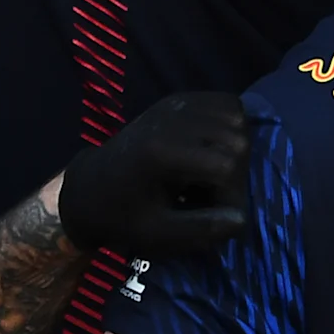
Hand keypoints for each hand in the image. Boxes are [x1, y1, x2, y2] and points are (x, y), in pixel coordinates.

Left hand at [57, 90, 250, 257]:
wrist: (91, 188)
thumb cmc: (122, 216)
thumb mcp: (156, 235)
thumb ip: (199, 229)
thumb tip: (241, 219)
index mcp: (162, 153)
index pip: (226, 166)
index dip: (232, 196)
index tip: (216, 217)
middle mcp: (173, 120)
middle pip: (237, 140)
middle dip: (236, 173)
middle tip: (212, 196)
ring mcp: (177, 104)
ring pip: (237, 117)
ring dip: (237, 149)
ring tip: (213, 173)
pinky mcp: (181, 98)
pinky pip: (227, 103)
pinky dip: (232, 125)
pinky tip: (214, 149)